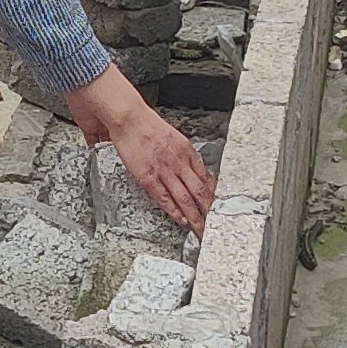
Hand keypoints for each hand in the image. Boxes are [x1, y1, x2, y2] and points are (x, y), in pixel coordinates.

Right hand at [70, 72, 216, 234]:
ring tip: (200, 229)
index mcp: (187, 150)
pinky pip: (165, 198)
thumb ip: (182, 153)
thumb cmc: (146, 125)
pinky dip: (175, 211)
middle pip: (200, 191)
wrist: (129, 118)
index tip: (217, 205)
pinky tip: (181, 220)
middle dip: (208, 210)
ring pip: (186, 198)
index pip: (206, 177)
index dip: (213, 194)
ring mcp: (165, 170)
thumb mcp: (173, 136)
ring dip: (195, 216)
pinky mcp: (149, 177)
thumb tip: (190, 167)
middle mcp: (179, 161)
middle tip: (213, 224)